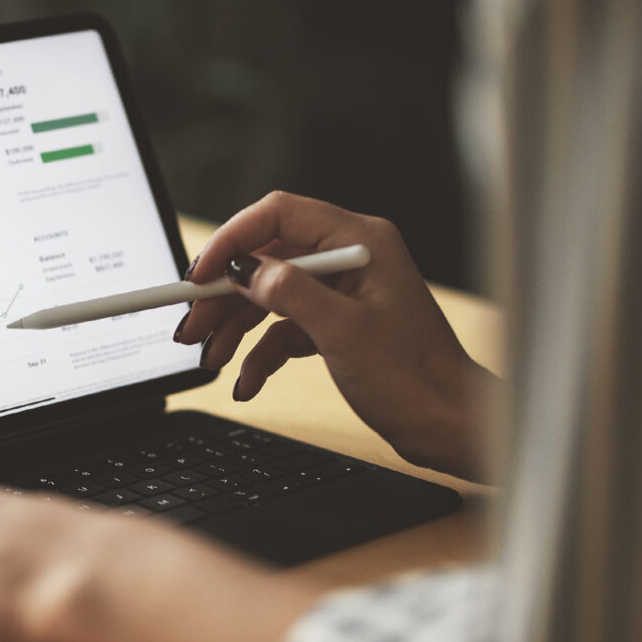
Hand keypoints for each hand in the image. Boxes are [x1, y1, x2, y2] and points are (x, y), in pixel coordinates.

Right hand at [177, 191, 494, 479]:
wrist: (449, 426)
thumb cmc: (417, 379)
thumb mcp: (346, 333)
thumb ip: (292, 293)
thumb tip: (245, 270)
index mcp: (361, 242)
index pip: (280, 215)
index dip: (233, 240)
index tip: (200, 273)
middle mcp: (351, 259)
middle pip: (268, 258)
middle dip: (225, 294)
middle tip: (191, 324)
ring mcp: (343, 293)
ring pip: (270, 295)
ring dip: (236, 327)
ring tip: (209, 358)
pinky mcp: (338, 325)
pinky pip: (285, 329)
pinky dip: (262, 354)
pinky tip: (247, 382)